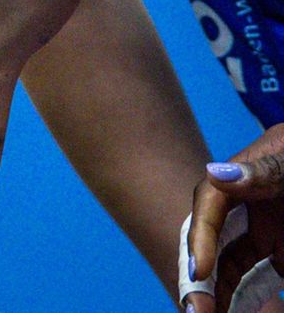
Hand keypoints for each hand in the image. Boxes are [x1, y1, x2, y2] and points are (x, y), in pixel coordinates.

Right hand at [186, 126, 283, 312]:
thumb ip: (266, 170)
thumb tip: (216, 174)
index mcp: (247, 180)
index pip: (211, 208)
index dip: (201, 239)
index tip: (199, 272)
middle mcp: (252, 209)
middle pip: (215, 245)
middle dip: (202, 278)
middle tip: (197, 311)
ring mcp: (271, 233)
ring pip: (235, 268)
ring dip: (222, 294)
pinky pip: (264, 281)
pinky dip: (251, 298)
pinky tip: (248, 312)